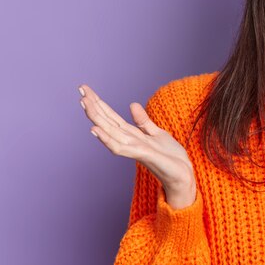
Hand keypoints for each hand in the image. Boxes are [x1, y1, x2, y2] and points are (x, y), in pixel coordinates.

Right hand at [78, 84, 196, 208]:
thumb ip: (143, 121)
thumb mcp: (157, 133)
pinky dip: (106, 138)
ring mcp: (133, 148)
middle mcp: (129, 141)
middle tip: (81, 90)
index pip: (111, 116)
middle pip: (107, 121)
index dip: (100, 103)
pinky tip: (94, 130)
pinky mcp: (141, 155)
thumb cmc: (170, 157)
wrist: (183, 174)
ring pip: (109, 130)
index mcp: (132, 134)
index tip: (86, 89)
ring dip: (96, 117)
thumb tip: (132, 104)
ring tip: (84, 103)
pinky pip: (119, 147)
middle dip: (93, 106)